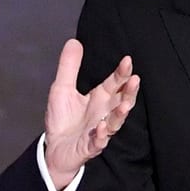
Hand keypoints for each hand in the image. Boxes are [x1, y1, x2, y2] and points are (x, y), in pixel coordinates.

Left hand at [43, 39, 139, 183]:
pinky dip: (102, 136)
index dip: (121, 73)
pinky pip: (99, 143)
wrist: (54, 149)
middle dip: (130, 92)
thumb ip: (69, 67)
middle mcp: (103, 113)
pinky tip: (102, 127)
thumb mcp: (61, 89)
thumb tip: (74, 41)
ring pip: (116, 123)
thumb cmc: (63, 120)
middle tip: (135, 80)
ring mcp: (99, 131)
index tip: (127, 60)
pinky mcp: (89, 147)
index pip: (114, 84)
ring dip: (120, 114)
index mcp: (99, 98)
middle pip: (122, 102)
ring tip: (124, 105)